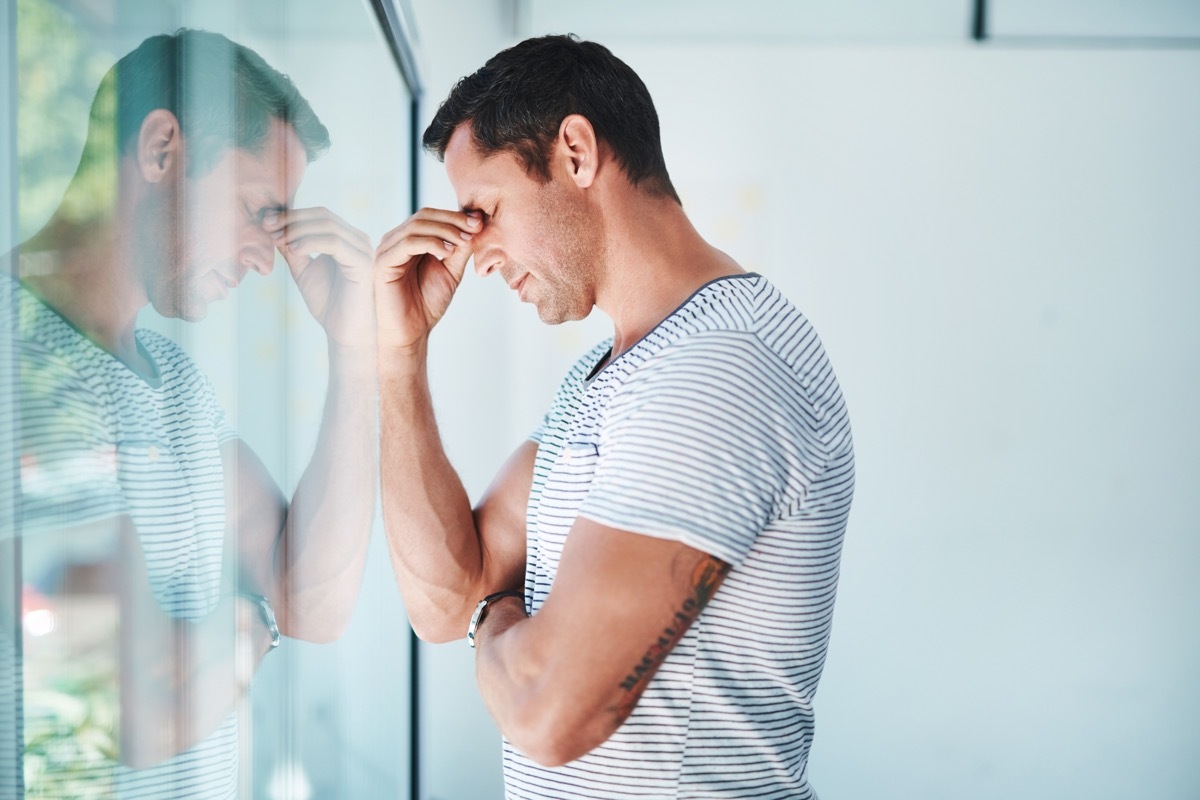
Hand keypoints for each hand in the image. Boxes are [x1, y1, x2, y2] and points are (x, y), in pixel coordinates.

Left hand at [265, 208, 374, 348]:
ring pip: (328, 226)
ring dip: (297, 229)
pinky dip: (310, 242)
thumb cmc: (328, 303)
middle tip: (267, 224)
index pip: (319, 215)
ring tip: (276, 238)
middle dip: (292, 218)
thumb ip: (292, 249)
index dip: (292, 215)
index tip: (266, 221)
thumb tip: (272, 226)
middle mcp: (359, 240)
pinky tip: (293, 249)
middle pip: (324, 215)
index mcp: (348, 239)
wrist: (344, 331)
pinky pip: (334, 243)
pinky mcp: (363, 262)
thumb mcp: (303, 269)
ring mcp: (363, 250)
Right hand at [373, 207, 480, 350]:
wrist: (412, 332)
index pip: (431, 216)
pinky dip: (430, 243)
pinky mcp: (382, 263)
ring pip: (416, 226)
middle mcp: (395, 241)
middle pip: (423, 216)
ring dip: (445, 231)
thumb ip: (460, 249)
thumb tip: (476, 224)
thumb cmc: (427, 303)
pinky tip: (447, 252)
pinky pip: (406, 244)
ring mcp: (386, 250)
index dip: (455, 216)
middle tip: (475, 227)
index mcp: (409, 240)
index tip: (480, 222)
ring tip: (464, 242)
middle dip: (452, 220)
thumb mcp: (450, 270)